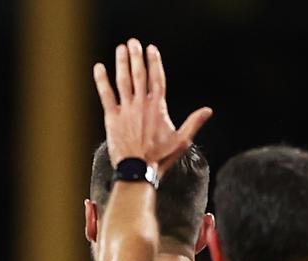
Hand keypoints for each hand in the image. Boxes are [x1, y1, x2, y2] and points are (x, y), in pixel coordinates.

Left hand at [92, 39, 211, 176]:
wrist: (138, 171)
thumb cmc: (160, 158)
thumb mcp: (182, 141)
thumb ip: (194, 122)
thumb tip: (208, 110)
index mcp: (158, 107)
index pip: (157, 78)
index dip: (154, 62)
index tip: (151, 49)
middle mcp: (141, 104)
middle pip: (139, 74)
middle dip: (137, 56)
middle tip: (134, 42)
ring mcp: (126, 110)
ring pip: (123, 80)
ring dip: (122, 62)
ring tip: (121, 48)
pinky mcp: (112, 118)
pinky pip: (106, 95)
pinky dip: (101, 80)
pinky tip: (99, 68)